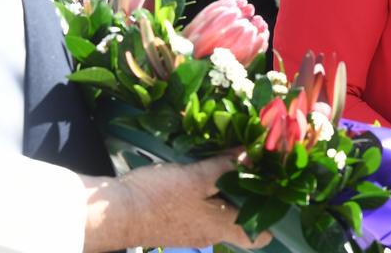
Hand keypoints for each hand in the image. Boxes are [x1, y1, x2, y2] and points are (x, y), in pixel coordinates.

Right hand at [81, 153, 272, 252]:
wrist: (112, 213)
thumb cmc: (159, 198)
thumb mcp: (197, 177)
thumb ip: (226, 167)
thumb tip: (253, 153)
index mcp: (221, 228)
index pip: (259, 237)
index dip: (272, 217)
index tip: (278, 190)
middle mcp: (209, 234)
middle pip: (240, 219)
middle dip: (249, 195)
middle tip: (257, 166)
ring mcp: (190, 229)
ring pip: (219, 211)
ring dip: (227, 190)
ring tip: (234, 161)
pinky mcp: (174, 220)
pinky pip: (200, 208)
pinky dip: (208, 191)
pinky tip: (206, 169)